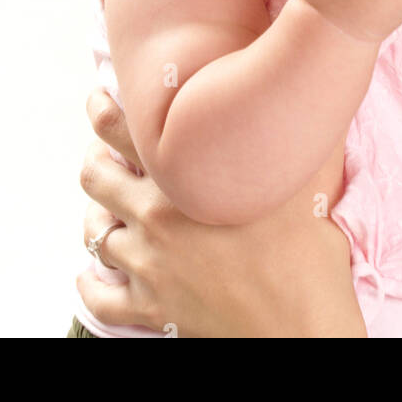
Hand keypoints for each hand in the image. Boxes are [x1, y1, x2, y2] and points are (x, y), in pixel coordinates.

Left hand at [76, 87, 365, 336]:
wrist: (302, 320)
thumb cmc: (312, 242)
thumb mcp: (309, 167)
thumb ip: (295, 121)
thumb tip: (301, 82)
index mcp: (185, 176)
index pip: (121, 129)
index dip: (103, 110)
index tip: (100, 101)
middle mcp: (156, 216)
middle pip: (96, 177)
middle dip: (96, 160)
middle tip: (104, 153)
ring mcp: (149, 265)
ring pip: (94, 234)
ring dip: (97, 218)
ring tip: (107, 209)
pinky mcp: (151, 308)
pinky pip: (98, 298)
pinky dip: (89, 284)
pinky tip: (92, 274)